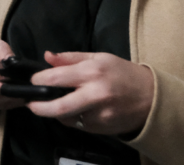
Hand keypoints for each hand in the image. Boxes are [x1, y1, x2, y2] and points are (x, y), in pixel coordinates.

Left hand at [27, 51, 154, 135]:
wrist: (153, 98)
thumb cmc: (123, 74)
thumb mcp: (99, 58)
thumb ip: (70, 58)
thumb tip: (47, 56)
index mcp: (92, 72)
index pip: (56, 78)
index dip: (38, 80)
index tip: (33, 81)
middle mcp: (96, 94)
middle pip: (58, 107)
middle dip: (39, 107)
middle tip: (30, 104)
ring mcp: (100, 114)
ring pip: (67, 118)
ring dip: (57, 112)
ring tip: (58, 102)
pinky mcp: (103, 128)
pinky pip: (80, 124)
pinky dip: (74, 118)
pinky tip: (80, 109)